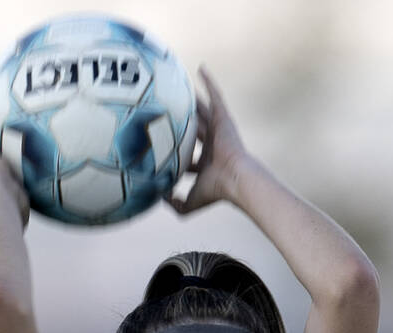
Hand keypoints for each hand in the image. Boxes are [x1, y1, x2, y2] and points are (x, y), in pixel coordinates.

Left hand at [167, 67, 251, 214]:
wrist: (235, 179)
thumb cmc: (216, 190)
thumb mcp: (190, 202)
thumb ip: (175, 204)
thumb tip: (158, 197)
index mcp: (206, 162)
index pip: (189, 155)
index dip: (177, 153)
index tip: (162, 148)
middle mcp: (212, 144)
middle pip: (195, 128)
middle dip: (185, 121)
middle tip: (171, 111)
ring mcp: (219, 129)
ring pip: (203, 110)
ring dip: (194, 98)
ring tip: (182, 86)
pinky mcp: (224, 118)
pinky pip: (215, 96)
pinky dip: (209, 83)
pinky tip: (200, 69)